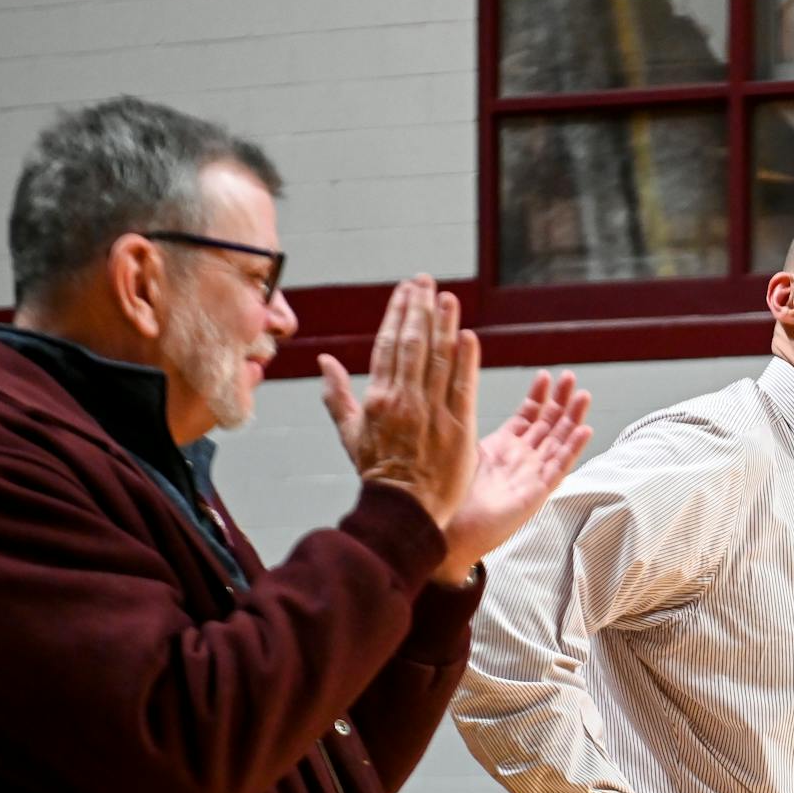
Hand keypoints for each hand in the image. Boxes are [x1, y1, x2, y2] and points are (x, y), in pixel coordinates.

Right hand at [318, 277, 480, 531]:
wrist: (403, 511)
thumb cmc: (378, 474)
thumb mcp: (350, 434)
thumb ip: (336, 395)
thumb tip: (325, 361)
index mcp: (378, 399)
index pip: (388, 346)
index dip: (398, 314)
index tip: (407, 291)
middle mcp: (404, 401)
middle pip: (413, 344)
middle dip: (420, 309)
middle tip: (427, 281)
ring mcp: (432, 414)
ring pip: (438, 360)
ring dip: (444, 325)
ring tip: (448, 297)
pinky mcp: (459, 429)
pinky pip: (463, 387)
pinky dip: (466, 360)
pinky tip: (468, 335)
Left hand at [435, 370, 595, 586]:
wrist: (451, 527)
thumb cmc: (452, 493)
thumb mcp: (462, 447)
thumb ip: (467, 420)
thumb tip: (457, 391)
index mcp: (504, 446)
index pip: (528, 415)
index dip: (538, 395)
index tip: (545, 376)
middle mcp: (522, 458)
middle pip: (548, 424)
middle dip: (561, 400)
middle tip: (571, 378)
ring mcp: (533, 474)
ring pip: (559, 442)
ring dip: (572, 419)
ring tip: (583, 396)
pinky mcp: (538, 491)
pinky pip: (560, 467)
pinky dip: (572, 449)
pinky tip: (584, 431)